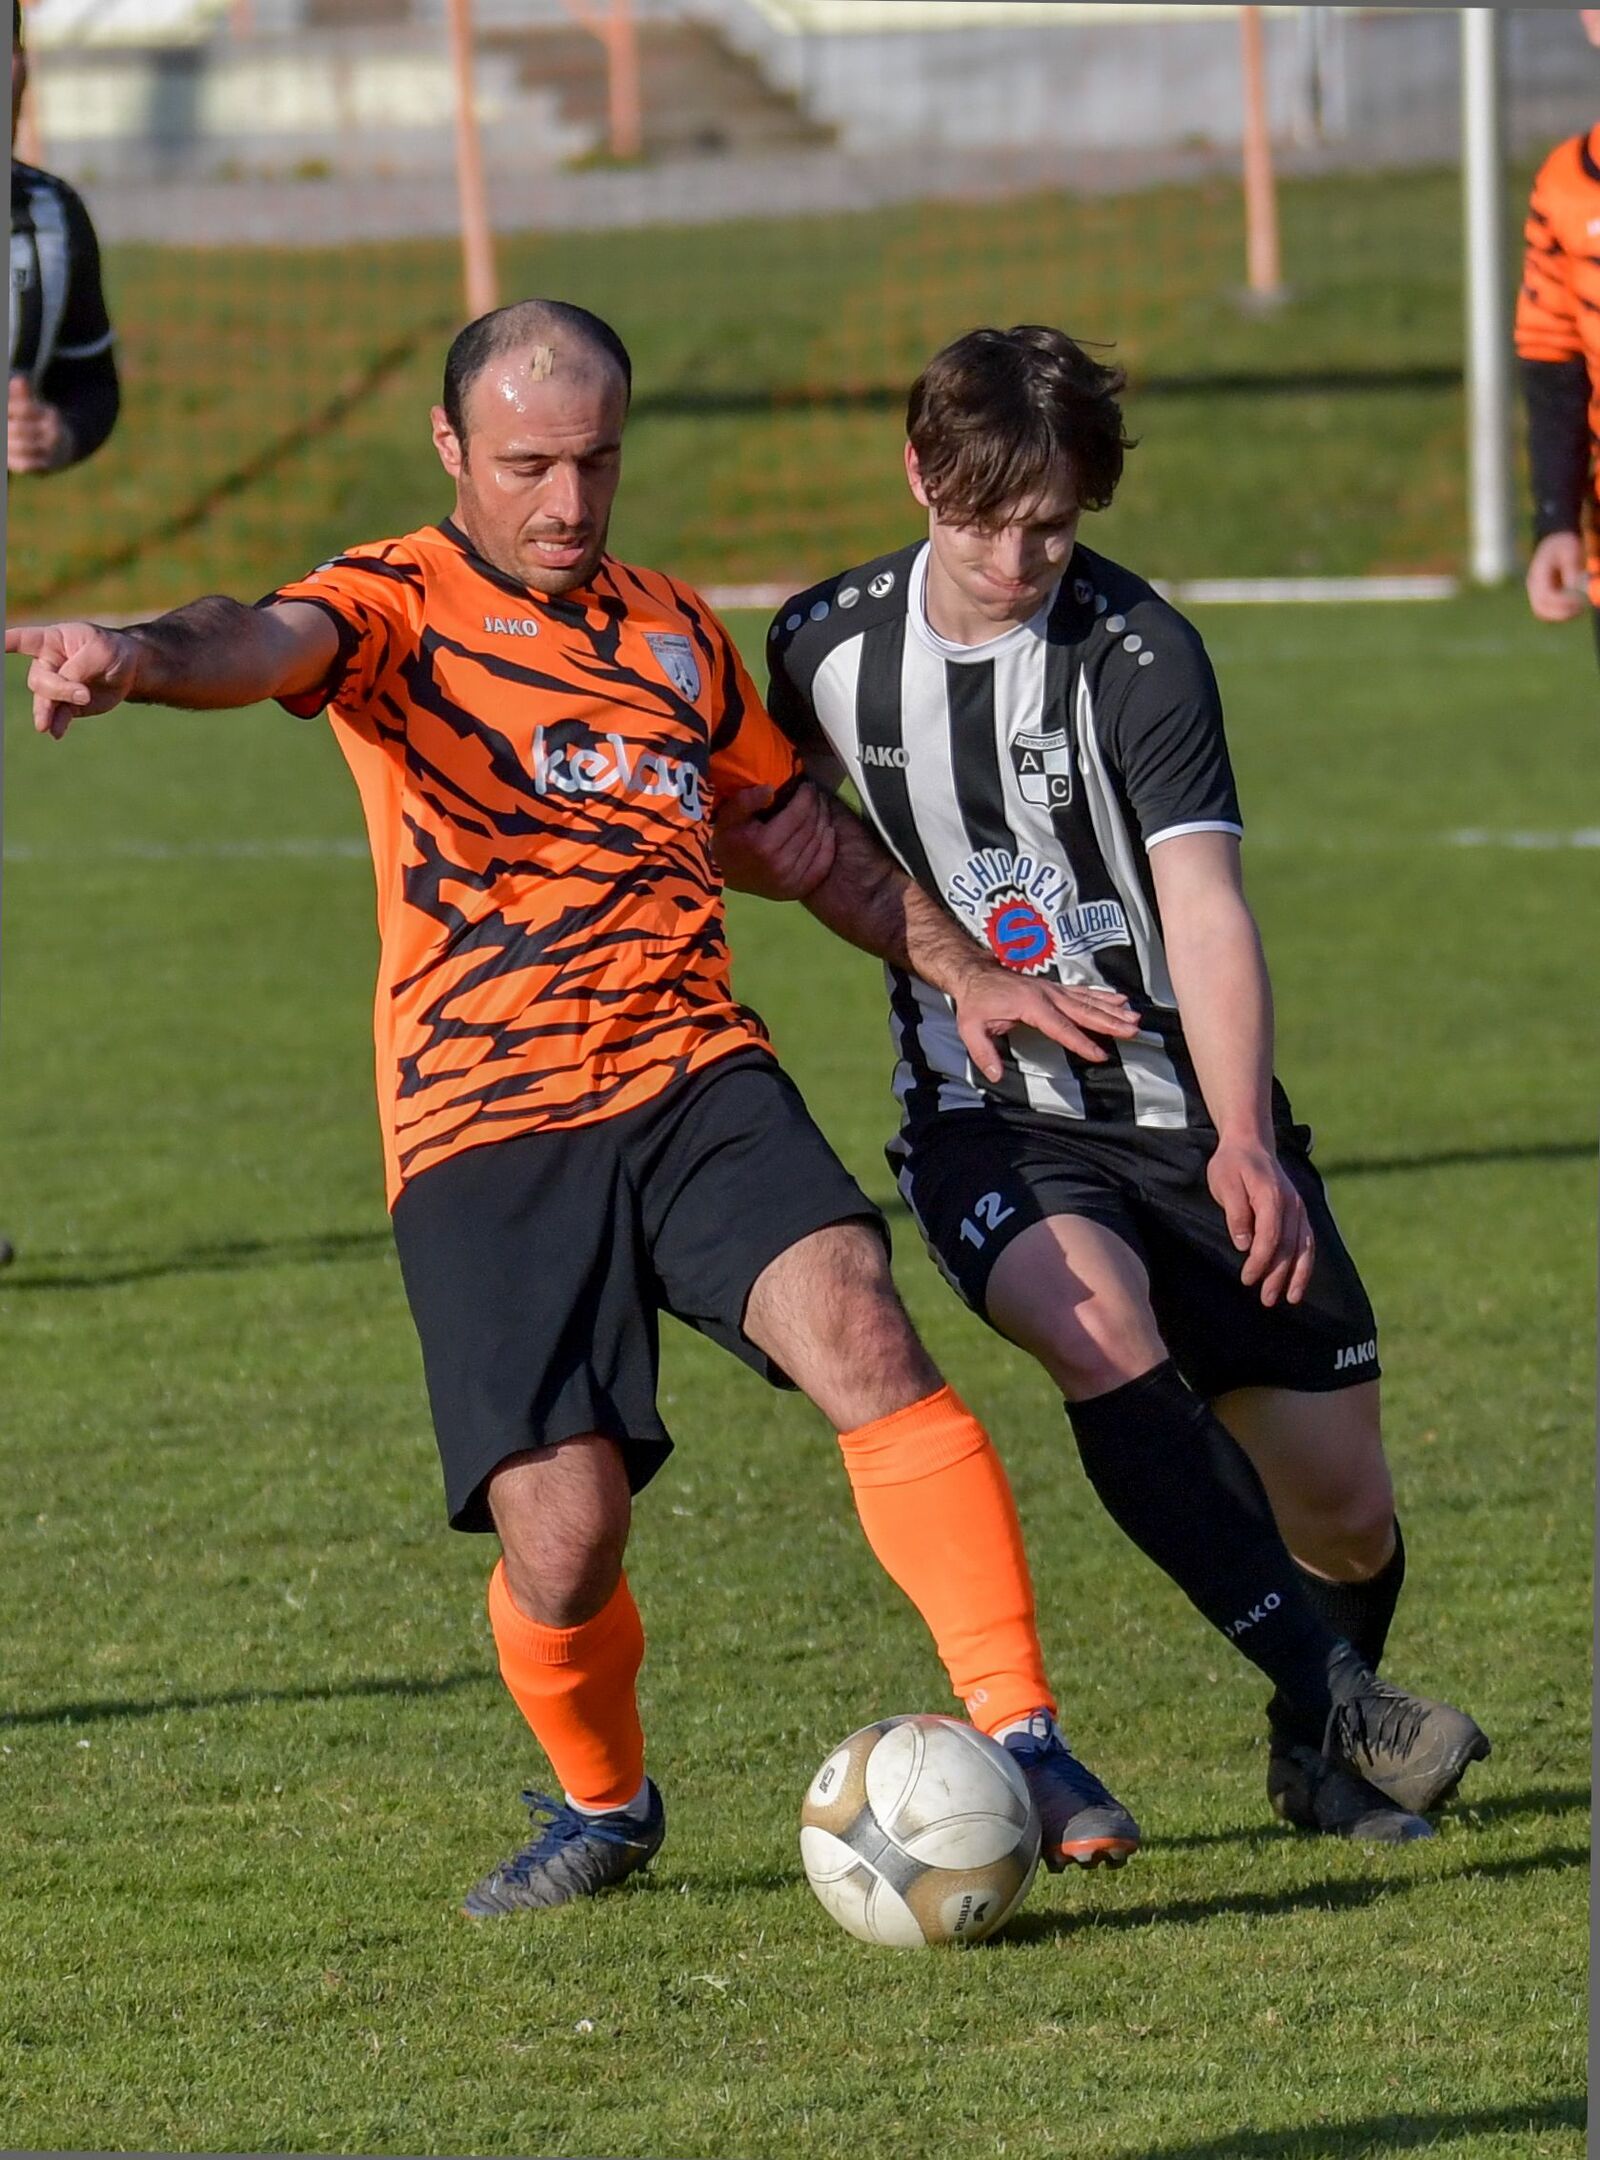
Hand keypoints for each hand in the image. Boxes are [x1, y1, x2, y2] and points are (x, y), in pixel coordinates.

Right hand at [4, 619, 141, 736]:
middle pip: (38, 680)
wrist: (128, 671)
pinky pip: (57, 716)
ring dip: (48, 711)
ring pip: (44, 700)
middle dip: (56, 690)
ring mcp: (55, 685)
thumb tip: (70, 694)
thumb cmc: (111, 651)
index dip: (7, 643)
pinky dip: (57, 724)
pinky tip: (56, 732)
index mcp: (51, 640)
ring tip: (45, 726)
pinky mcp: (66, 704)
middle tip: (83, 694)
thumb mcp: (100, 652)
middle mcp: (48, 663)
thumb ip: (79, 669)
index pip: (23, 639)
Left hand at [8, 374, 72, 473]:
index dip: (9, 409)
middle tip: (3, 429)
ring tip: (4, 442)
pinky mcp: (48, 466)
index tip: (5, 411)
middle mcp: (54, 432)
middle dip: (5, 429)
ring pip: (21, 447)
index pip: (23, 408)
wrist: (63, 448)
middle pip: (18, 428)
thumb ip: (23, 396)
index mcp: (50, 414)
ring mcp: (52, 451)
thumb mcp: (34, 407)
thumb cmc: (39, 423)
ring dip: (7, 445)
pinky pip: (26, 464)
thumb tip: (18, 380)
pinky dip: (13, 460)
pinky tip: (7, 454)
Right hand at [713, 779, 836, 899]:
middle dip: (816, 806)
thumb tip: (770, 788)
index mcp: (763, 844)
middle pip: (811, 826)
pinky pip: (823, 863)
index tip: (807, 786)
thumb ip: (746, 800)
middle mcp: (780, 864)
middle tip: (815, 795)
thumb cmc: (728, 841)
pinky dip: (829, 845)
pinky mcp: (799, 889)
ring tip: (820, 809)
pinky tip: (827, 831)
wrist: (726, 875)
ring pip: (819, 841)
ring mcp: (791, 879)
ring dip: (824, 820)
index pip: (798, 813)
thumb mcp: (728, 817)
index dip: (806, 796)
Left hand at [949, 961, 1139, 1081]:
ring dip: (1113, 1009)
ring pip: (1088, 1000)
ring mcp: (1053, 989)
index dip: (1081, 1042)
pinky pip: (1083, 992)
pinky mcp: (1054, 988)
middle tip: (1133, 1030)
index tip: (1100, 1054)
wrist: (975, 973)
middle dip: (1110, 1022)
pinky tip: (1120, 999)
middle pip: (1084, 1011)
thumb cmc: (974, 1002)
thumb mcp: (970, 1028)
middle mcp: (1047, 995)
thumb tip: (995, 1075)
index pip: (1061, 1028)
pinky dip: (1103, 996)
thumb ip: (983, 1053)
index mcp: (1031, 1006)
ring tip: (1134, 1018)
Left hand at [1206, 1135, 1313, 1307]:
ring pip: (1304, 1247)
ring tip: (1289, 1299)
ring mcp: (1299, 1208)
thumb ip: (1236, 1213)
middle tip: (1267, 1300)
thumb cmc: (1232, 1164)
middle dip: (1279, 1276)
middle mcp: (1292, 1203)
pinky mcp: (1300, 1213)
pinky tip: (1298, 1282)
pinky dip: (1306, 1263)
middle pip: (1288, 1246)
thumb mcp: (1224, 1183)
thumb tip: (1245, 1244)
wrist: (1250, 1143)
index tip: (1247, 1279)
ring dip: (1298, 1275)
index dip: (1260, 1261)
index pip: (1270, 1236)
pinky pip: (1308, 1242)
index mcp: (1271, 1195)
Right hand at [1525, 531, 1587, 623]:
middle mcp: (1533, 584)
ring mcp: (1534, 591)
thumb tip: (1574, 587)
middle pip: (1541, 607)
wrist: (1554, 542)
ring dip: (1561, 614)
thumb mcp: (1570, 550)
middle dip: (1561, 612)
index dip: (1563, 601)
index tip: (1580, 601)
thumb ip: (1572, 568)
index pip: (1546, 594)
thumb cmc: (1564, 545)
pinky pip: (1547, 611)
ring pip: (1543, 612)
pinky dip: (1560, 612)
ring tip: (1579, 607)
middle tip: (1581, 609)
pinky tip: (1573, 606)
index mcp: (1538, 571)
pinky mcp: (1540, 596)